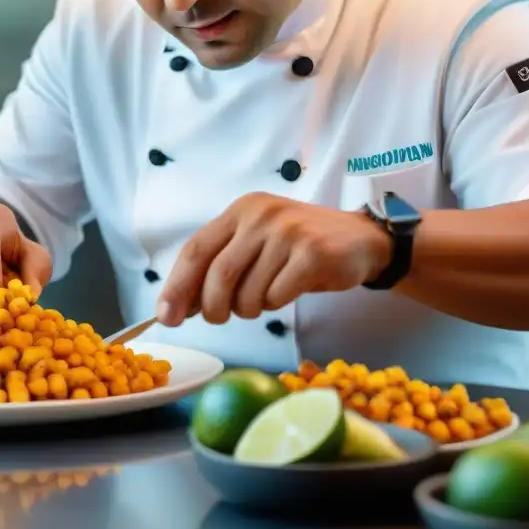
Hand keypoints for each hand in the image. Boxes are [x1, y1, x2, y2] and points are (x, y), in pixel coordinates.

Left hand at [156, 192, 392, 326]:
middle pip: (217, 276)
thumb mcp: (257, 243)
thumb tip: (179, 305)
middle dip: (213, 308)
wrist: (361, 240)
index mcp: (241, 210)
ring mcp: (287, 233)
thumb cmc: (300, 247)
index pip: (196, 250)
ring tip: (268, 295)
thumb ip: (221, 265)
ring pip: (247, 293)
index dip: (177, 286)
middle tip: (221, 318)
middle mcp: (261, 215)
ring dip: (251, 308)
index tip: (166, 317)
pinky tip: (291, 289)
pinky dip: (277, 304)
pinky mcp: (312, 253)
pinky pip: (277, 297)